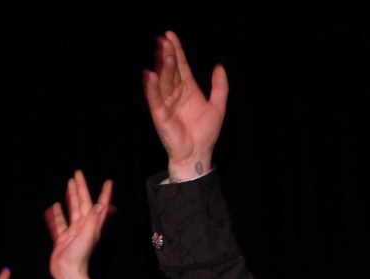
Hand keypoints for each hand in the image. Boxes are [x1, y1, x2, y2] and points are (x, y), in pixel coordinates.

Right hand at [46, 170, 112, 278]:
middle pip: (83, 203)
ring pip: (72, 209)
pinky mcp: (63, 238)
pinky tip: (56, 206)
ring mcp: (73, 232)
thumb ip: (92, 221)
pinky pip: (60, 222)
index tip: (108, 182)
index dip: (104, 194)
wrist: (67, 273)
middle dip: (81, 188)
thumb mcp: (87, 236)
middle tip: (78, 174)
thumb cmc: (78, 257)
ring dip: (71, 197)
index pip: (98, 205)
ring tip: (69, 184)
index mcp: (91, 225)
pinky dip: (58, 214)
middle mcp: (84, 227)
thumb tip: (100, 205)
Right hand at [143, 31, 228, 177]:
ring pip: (163, 81)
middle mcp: (175, 93)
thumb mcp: (218, 106)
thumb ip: (220, 87)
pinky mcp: (159, 114)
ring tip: (163, 52)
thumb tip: (219, 67)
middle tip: (164, 40)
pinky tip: (150, 75)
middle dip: (167, 55)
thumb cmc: (206, 132)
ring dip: (162, 67)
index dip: (176, 51)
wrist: (198, 153)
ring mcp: (166, 103)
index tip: (169, 35)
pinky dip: (151, 87)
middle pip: (170, 70)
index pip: (180, 66)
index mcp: (188, 89)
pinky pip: (154, 98)